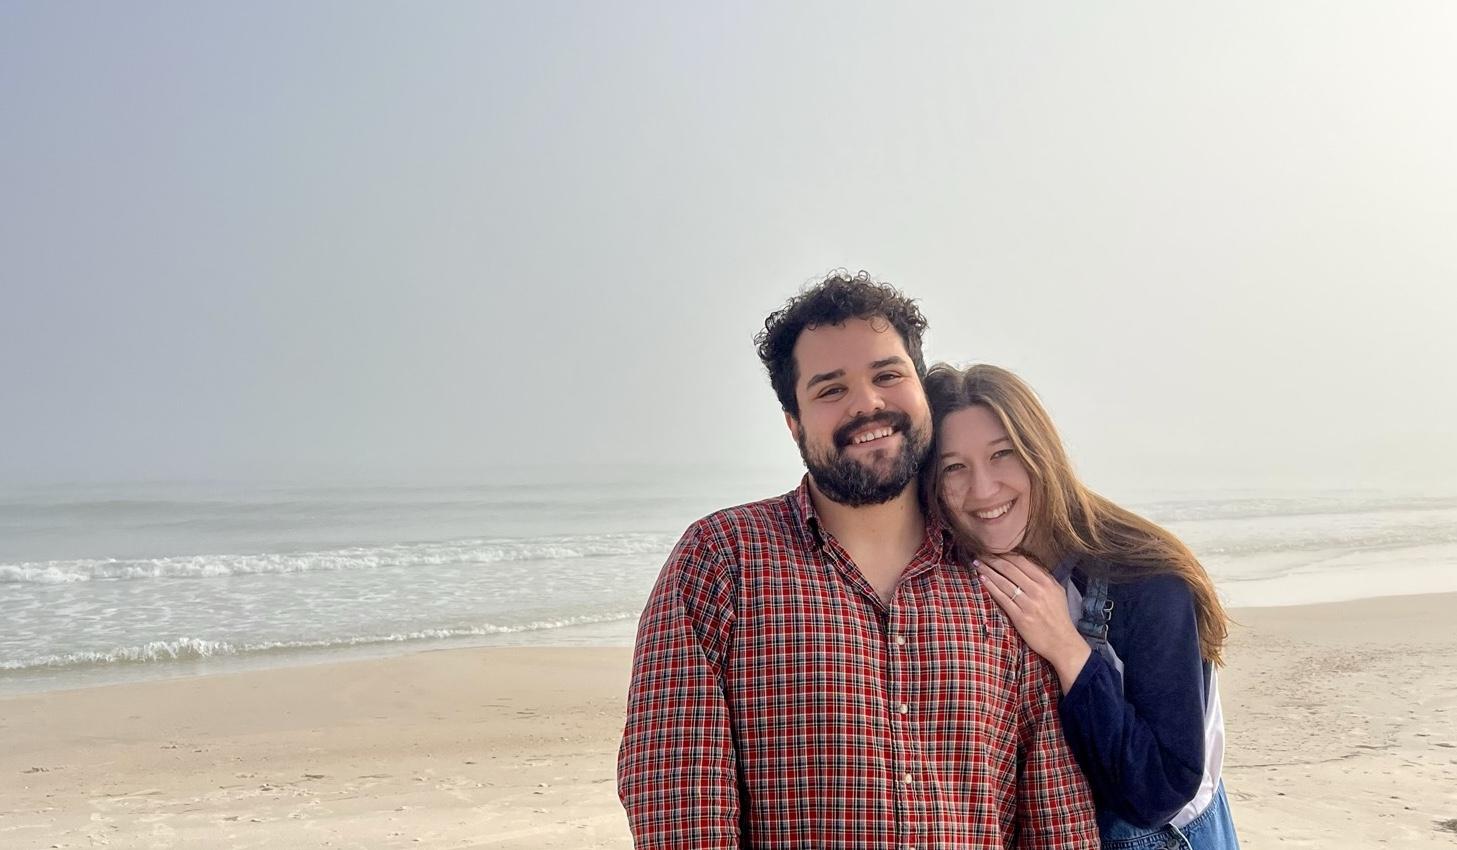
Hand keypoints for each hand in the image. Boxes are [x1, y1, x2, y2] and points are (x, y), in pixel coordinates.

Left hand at [974, 553, 1090, 693]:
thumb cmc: (1058, 616)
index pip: (1022, 561)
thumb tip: (1026, 563)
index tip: (993, 549)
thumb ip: (1044, 576)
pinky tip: (982, 579)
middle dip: (992, 559)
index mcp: (1047, 582)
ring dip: (988, 571)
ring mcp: (1028, 604)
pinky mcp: (1020, 617)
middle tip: (980, 553)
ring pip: (1004, 582)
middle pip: (1010, 569)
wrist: (1062, 643)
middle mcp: (1038, 590)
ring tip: (977, 564)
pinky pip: (1002, 598)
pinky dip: (991, 587)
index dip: (1005, 553)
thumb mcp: (1057, 592)